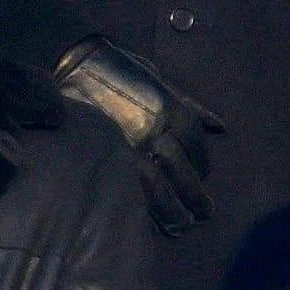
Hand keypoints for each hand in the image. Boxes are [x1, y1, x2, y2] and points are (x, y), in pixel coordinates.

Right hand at [54, 35, 225, 235]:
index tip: (203, 178)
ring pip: (157, 187)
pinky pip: (126, 189)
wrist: (69, 63)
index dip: (202, 164)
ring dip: (171, 210)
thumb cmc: (117, 69)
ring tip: (180, 226)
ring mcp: (126, 146)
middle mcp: (153, 130)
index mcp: (170, 109)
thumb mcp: (157, 79)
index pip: (196, 145)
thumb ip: (189, 104)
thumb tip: (220, 127)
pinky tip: (147, 222)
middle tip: (202, 214)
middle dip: (194, 195)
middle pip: (181, 171)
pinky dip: (139, 208)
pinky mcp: (101, 157)